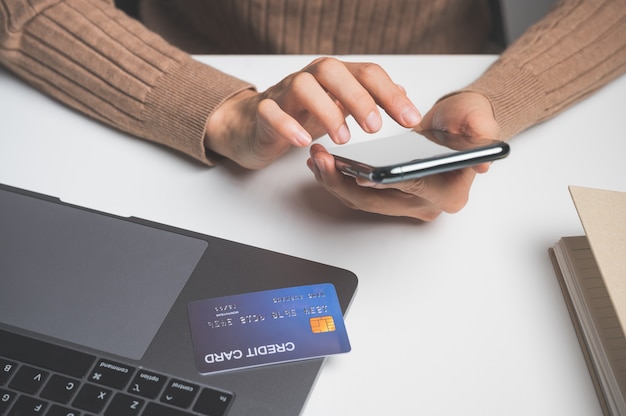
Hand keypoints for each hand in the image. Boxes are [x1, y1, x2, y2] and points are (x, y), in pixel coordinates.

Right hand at [205, 57, 420, 168]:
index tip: (410, 120)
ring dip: (326, 111)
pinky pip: (271, 112)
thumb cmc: (299, 115)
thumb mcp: (339, 106)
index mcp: (333, 78)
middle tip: (375, 127)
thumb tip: (403, 93)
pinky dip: (288, 125)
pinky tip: (304, 142)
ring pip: (302, 86)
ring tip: (344, 139)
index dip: (390, 95)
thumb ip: (369, 99)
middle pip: (333, 71)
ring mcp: (283, 94)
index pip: (366, 74)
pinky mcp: (262, 114)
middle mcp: (309, 79)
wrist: (252, 124)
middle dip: (359, 97)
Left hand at [307, 92, 499, 220]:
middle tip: (323, 161)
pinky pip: (360, 195)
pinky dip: (341, 181)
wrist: (458, 124)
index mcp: (449, 192)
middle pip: (377, 201)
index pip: (410, 188)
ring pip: (363, 201)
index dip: (384, 182)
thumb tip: (482, 157)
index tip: (360, 173)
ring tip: (316, 159)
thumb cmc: (467, 122)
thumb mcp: (478, 119)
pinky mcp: (391, 197)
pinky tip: (325, 163)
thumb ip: (481, 132)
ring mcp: (407, 203)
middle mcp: (427, 205)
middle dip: (345, 183)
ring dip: (337, 182)